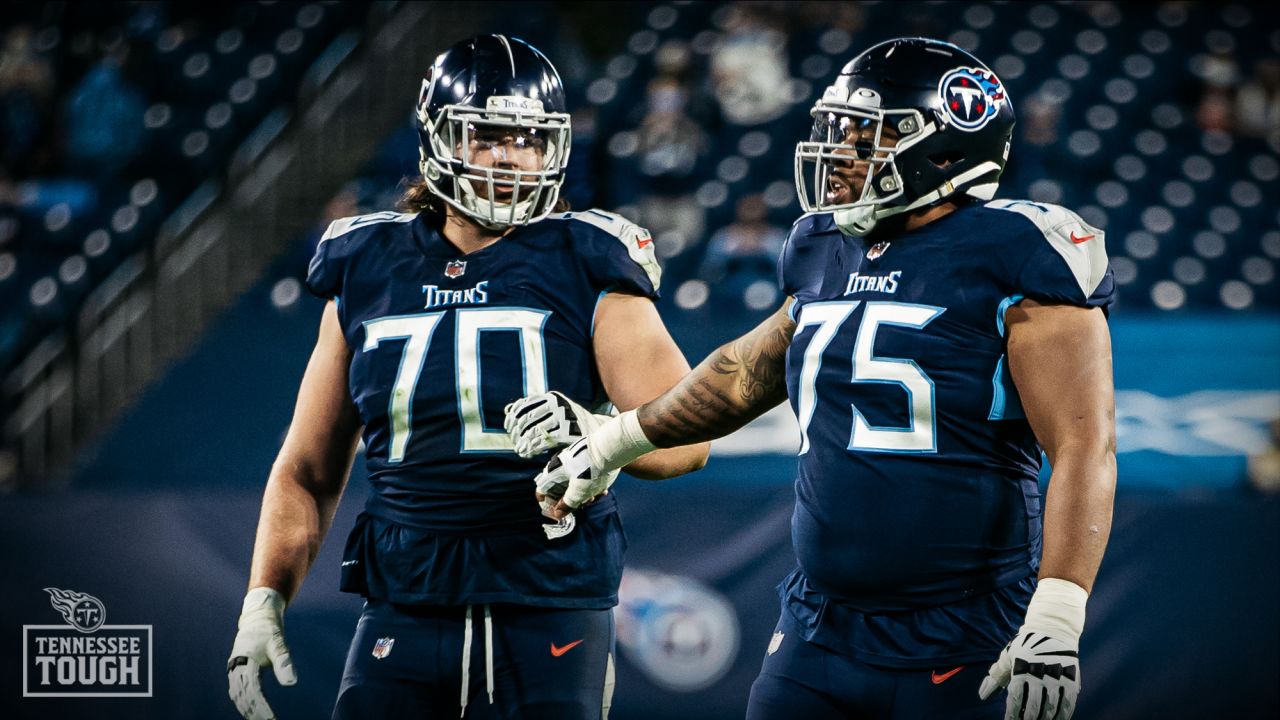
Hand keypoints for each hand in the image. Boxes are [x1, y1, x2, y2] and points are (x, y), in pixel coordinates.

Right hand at [228, 587, 295, 719]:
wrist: (258, 618)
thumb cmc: (269, 630)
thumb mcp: (279, 644)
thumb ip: (284, 663)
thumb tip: (291, 683)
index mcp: (244, 661)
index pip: (252, 690)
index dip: (260, 706)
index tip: (271, 718)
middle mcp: (235, 666)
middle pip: (243, 696)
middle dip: (254, 712)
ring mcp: (233, 669)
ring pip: (237, 695)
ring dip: (247, 709)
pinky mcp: (236, 670)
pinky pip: (237, 690)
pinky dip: (243, 702)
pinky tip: (250, 711)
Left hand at [504, 391, 610, 457]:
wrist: (597, 429)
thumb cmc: (571, 421)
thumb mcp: (554, 408)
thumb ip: (534, 408)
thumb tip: (507, 409)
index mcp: (551, 397)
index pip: (523, 406)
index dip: (512, 418)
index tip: (509, 429)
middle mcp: (557, 404)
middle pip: (527, 419)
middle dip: (517, 433)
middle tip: (515, 443)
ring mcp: (563, 417)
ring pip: (534, 431)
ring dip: (524, 442)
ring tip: (521, 450)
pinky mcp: (568, 432)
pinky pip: (545, 441)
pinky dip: (534, 448)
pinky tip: (530, 453)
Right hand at [535, 436, 618, 518]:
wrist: (609, 451)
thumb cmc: (590, 470)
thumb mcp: (578, 492)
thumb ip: (567, 504)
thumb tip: (557, 514)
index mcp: (553, 473)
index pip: (542, 492)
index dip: (549, 505)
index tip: (559, 514)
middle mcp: (560, 468)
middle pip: (559, 492)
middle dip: (571, 502)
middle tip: (583, 504)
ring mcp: (572, 466)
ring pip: (573, 487)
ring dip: (583, 496)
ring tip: (595, 496)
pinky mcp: (584, 464)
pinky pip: (584, 480)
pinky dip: (591, 488)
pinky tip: (602, 491)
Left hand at [979, 578, 1086, 719]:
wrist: (1053, 629)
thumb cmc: (1025, 645)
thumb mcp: (1008, 657)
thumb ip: (996, 676)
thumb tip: (982, 694)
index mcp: (1020, 670)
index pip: (1015, 700)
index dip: (1012, 714)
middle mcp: (1038, 675)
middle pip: (1032, 707)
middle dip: (1028, 719)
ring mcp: (1056, 678)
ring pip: (1050, 708)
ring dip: (1044, 719)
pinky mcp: (1071, 680)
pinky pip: (1067, 703)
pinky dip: (1062, 715)